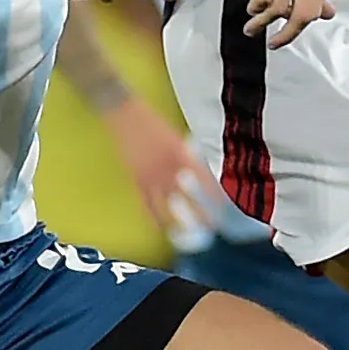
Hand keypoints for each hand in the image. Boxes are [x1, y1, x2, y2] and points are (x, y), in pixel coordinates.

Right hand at [105, 95, 219, 236]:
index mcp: (183, 155)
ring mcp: (152, 176)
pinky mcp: (137, 180)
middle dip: (202, 214)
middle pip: (190, 198)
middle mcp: (169, 168)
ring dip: (179, 221)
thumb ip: (187, 157)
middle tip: (211, 228)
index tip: (223, 209)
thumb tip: (198, 174)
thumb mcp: (177, 138)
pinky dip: (154, 218)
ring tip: (188, 234)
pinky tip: (161, 228)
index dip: (214, 198)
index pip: (205, 182)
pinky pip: (147, 204)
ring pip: (169, 206)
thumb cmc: (152, 124)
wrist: (125, 115)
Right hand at [201, 0, 330, 49]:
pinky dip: (255, 10)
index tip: (284, 37)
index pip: (315, 8)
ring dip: (263, 23)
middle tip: (273, 42)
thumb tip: (327, 12)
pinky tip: (250, 8)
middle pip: (303, 12)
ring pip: (280, 9)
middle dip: (287, 34)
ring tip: (252, 26)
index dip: (299, 29)